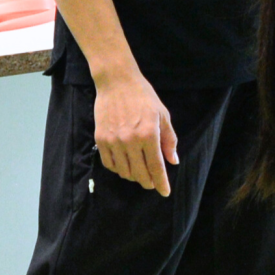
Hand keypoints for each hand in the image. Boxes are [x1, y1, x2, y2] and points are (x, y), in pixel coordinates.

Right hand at [93, 69, 177, 195]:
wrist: (117, 82)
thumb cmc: (143, 97)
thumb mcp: (163, 115)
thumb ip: (169, 140)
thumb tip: (173, 161)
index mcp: (148, 135)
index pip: (156, 167)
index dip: (161, 182)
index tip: (165, 192)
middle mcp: (130, 141)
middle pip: (140, 173)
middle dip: (148, 182)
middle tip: (153, 183)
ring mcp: (113, 141)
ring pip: (124, 171)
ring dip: (134, 176)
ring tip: (140, 173)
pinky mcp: (101, 139)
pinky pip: (109, 164)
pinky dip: (118, 169)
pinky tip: (125, 166)